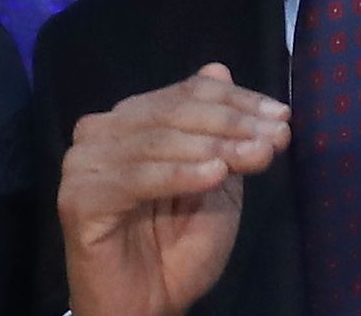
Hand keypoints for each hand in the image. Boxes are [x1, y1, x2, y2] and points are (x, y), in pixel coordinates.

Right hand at [58, 62, 291, 315]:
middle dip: (231, 123)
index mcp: (130, 120)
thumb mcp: (213, 182)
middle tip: (275, 139)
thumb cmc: (178, 248)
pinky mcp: (78, 198)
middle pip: (172, 111)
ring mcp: (83, 163)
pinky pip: (135, 179)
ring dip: (213, 147)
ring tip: (256, 157)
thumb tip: (219, 68)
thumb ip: (216, 132)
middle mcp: (100, 131)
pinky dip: (178, 174)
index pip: (185, 92)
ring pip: (157, 140)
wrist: (145, 307)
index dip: (237, 100)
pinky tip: (214, 175)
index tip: (283, 117)